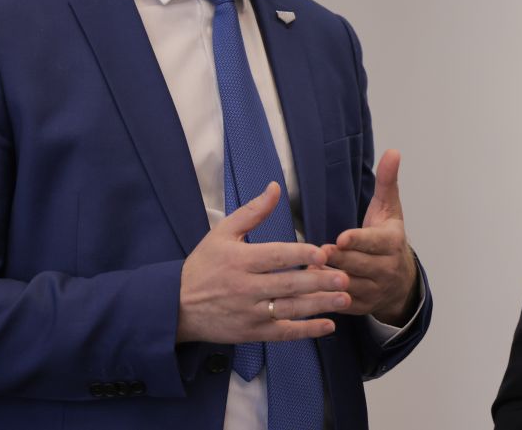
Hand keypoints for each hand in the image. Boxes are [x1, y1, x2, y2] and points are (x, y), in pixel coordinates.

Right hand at [176, 182, 350, 343]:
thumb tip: (275, 187)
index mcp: (240, 260)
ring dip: (319, 305)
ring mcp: (249, 313)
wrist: (176, 306)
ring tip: (345, 297)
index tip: (322, 253)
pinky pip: (283, 334)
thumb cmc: (202, 266)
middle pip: (287, 284)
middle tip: (344, 276)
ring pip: (290, 310)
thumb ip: (252, 212)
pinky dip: (307, 331)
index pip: (274, 256)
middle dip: (318, 281)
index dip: (299, 254)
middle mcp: (245, 288)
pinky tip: (328, 325)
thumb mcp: (222, 233)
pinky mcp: (251, 333)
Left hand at [324, 150, 418, 325]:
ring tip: (307, 269)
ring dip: (327, 279)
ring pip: (349, 285)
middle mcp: (386, 269)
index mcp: (392, 243)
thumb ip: (387, 181)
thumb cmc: (388, 238)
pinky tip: (307, 288)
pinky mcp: (362, 306)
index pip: (374, 242)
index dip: (357, 241)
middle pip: (358, 264)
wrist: (401, 281)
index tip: (341, 239)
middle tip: (318, 252)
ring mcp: (375, 290)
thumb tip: (393, 152)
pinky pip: (341, 302)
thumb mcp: (389, 208)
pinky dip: (324, 297)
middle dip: (338, 259)